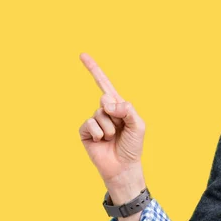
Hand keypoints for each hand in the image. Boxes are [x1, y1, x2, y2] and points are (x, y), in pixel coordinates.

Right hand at [79, 53, 145, 194]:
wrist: (123, 166)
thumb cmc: (132, 145)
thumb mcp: (138, 125)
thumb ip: (128, 110)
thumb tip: (108, 103)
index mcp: (118, 106)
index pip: (105, 84)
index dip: (94, 69)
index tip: (82, 54)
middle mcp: (105, 110)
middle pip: (105, 97)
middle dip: (116, 113)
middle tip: (120, 128)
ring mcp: (94, 120)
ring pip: (99, 113)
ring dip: (109, 127)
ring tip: (112, 137)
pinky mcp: (84, 132)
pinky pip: (89, 123)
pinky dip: (97, 132)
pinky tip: (101, 141)